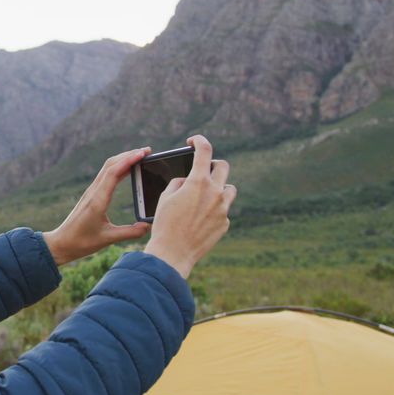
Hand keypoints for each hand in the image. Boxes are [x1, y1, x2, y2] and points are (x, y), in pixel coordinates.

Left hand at [42, 147, 153, 265]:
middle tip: (147, 151)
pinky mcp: (91, 195)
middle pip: (110, 165)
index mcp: (97, 200)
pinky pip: (105, 176)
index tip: (142, 153)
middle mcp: (94, 192)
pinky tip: (127, 169)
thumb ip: (129, 232)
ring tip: (140, 156)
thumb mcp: (108, 239)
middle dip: (128, 155)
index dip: (128, 160)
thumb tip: (148, 226)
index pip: (113, 173)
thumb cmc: (82, 242)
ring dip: (123, 159)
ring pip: (107, 168)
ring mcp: (91, 192)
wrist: (61, 243)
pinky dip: (118, 168)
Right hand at [144, 135, 236, 277]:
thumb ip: (179, 183)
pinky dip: (214, 210)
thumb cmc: (164, 224)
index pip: (204, 151)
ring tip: (205, 196)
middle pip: (223, 166)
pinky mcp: (225, 223)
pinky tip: (201, 220)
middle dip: (213, 165)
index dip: (199, 141)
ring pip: (229, 188)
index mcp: (198, 182)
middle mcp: (215, 192)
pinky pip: (223, 210)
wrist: (172, 254)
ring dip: (219, 187)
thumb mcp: (165, 198)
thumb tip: (187, 181)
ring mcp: (223, 209)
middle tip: (203, 170)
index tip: (194, 141)